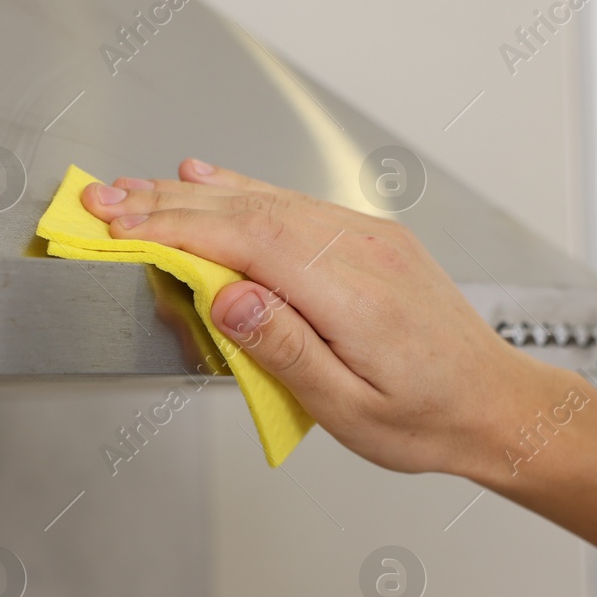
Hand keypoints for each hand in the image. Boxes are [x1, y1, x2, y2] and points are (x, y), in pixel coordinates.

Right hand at [81, 159, 547, 475]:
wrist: (496, 404)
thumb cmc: (426, 419)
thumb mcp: (350, 410)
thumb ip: (286, 348)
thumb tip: (228, 298)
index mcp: (355, 297)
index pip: (249, 243)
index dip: (176, 230)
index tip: (119, 227)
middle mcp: (362, 251)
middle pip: (248, 209)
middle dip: (166, 203)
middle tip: (100, 201)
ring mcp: (367, 236)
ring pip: (266, 198)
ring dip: (192, 193)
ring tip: (131, 190)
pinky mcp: (367, 235)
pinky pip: (292, 201)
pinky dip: (239, 190)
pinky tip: (205, 177)